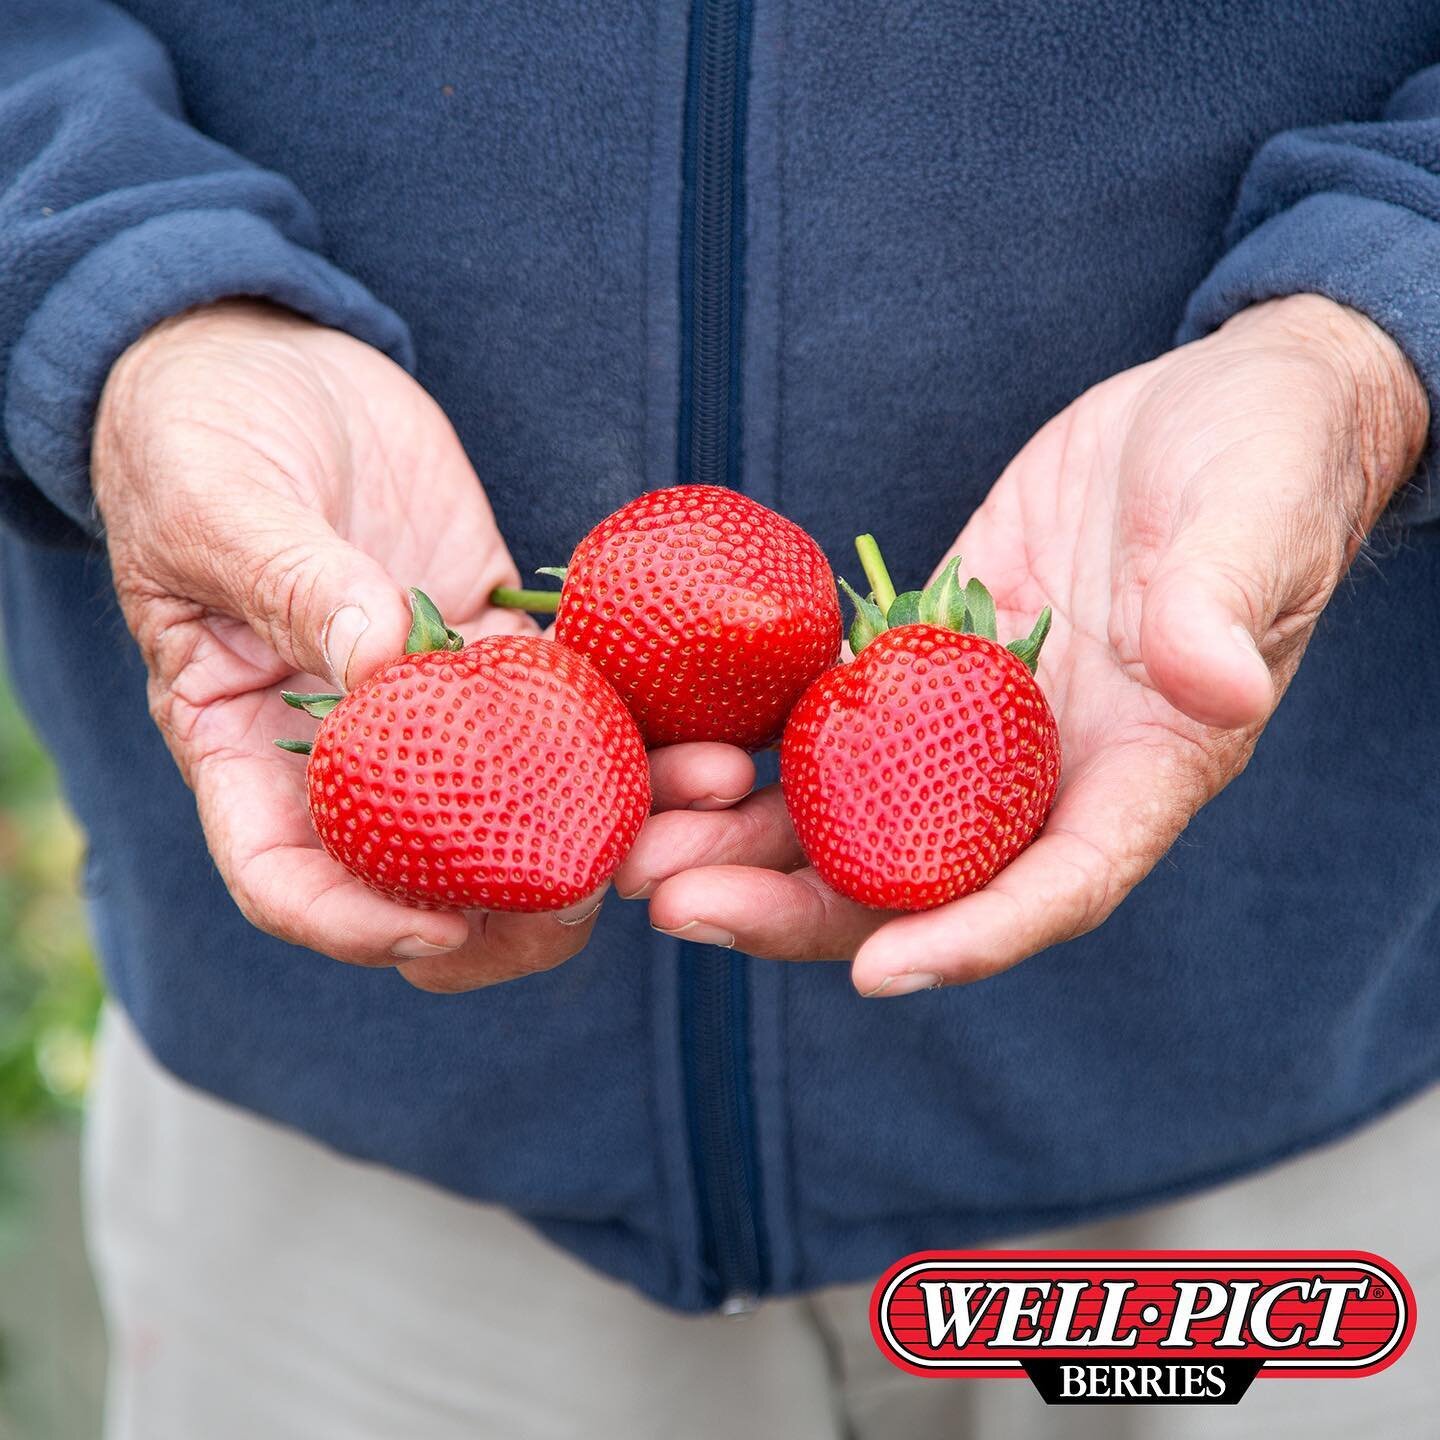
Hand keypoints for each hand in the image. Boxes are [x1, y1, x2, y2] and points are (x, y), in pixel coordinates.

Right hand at [94, 301, 749, 991]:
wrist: (271, 361)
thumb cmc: (199, 429)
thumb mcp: (216, 502)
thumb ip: (292, 583)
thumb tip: (384, 662)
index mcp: (241, 738)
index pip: (286, 877)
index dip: (356, 925)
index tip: (441, 931)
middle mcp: (345, 742)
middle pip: (422, 872)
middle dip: (509, 911)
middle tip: (590, 898)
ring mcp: (428, 699)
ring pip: (518, 795)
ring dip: (610, 818)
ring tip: (703, 802)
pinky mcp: (492, 640)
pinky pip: (568, 701)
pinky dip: (634, 727)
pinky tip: (707, 732)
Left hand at [615, 296, 1428, 994]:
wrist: (1211, 410)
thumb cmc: (1266, 463)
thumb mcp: (1255, 522)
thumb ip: (1226, 607)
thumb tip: (1213, 687)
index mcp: (1141, 768)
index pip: (1057, 886)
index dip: (971, 941)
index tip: (878, 973)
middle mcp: (1043, 768)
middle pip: (912, 876)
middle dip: (794, 908)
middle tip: (675, 909)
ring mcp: (973, 719)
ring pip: (848, 811)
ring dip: (741, 842)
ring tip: (633, 855)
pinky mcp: (920, 655)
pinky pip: (828, 718)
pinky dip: (751, 745)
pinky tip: (669, 752)